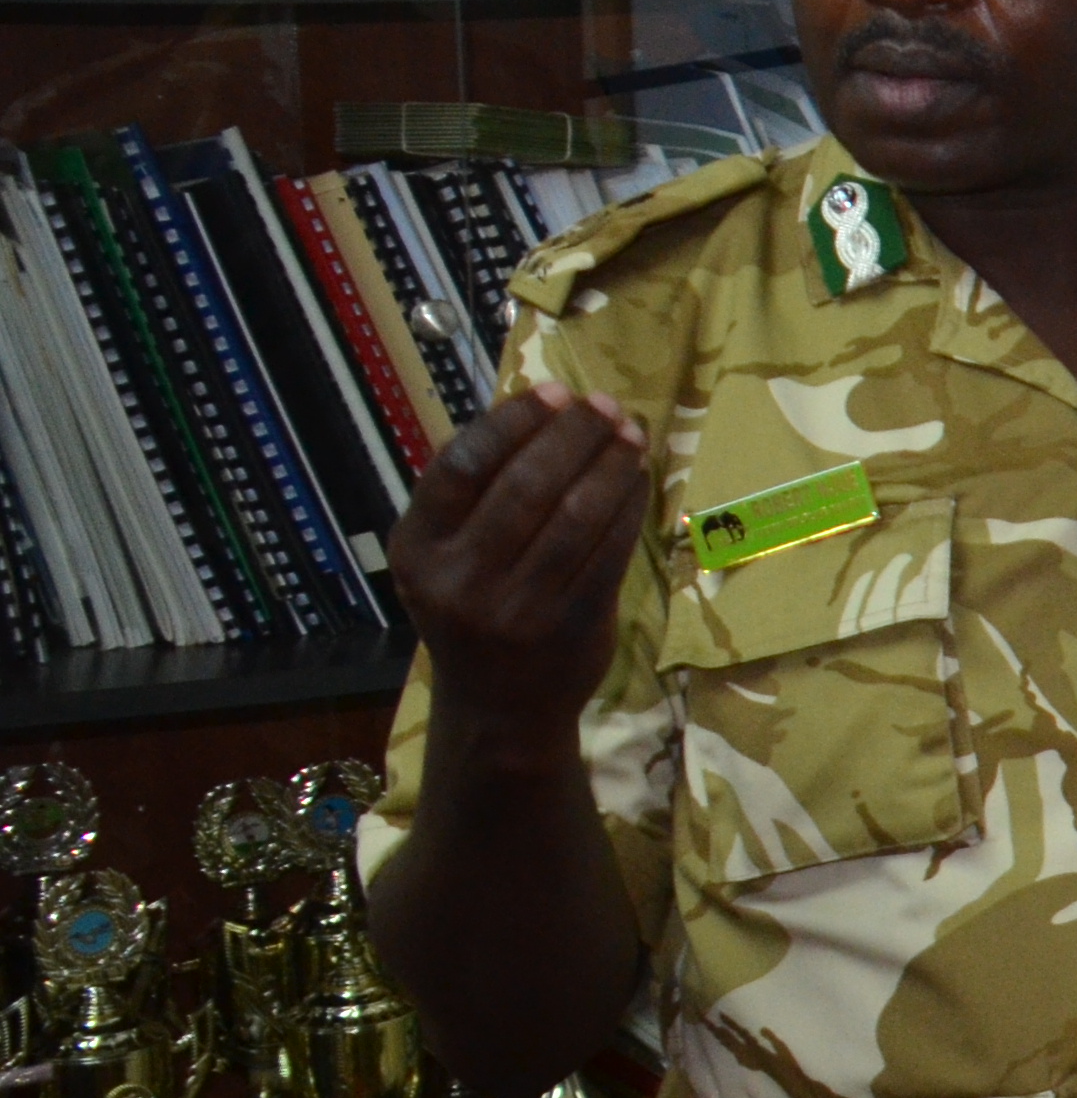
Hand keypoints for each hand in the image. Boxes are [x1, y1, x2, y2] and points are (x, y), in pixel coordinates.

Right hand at [389, 390, 651, 744]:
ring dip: (609, 463)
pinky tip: (637, 478)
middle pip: (526, 483)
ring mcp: (515, 606)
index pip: (462, 466)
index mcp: (418, 550)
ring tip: (629, 433)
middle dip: (573, 434)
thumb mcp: (444, 556)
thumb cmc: (472, 609)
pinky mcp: (569, 624)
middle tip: (604, 404)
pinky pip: (608, 549)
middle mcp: (459, 578)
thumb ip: (473, 493)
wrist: (498, 706)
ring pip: (576, 513)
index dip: (512, 421)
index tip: (553, 391)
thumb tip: (538, 408)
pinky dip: (627, 504)